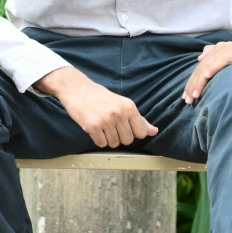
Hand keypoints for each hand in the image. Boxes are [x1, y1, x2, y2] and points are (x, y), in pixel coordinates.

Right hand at [34, 66, 158, 147]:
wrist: (76, 88)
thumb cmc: (99, 96)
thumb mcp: (122, 103)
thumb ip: (138, 119)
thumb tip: (154, 131)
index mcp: (129, 106)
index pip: (141, 132)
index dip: (133, 133)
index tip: (125, 127)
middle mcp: (119, 114)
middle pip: (128, 140)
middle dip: (120, 137)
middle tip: (111, 126)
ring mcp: (106, 121)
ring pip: (114, 144)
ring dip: (108, 139)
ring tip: (102, 126)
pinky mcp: (92, 127)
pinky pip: (101, 144)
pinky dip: (98, 140)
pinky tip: (95, 129)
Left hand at [182, 43, 231, 103]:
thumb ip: (218, 57)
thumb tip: (200, 58)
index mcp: (220, 49)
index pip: (201, 67)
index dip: (192, 82)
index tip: (186, 97)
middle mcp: (223, 48)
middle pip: (201, 67)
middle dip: (193, 84)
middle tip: (187, 100)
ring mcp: (231, 50)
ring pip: (209, 65)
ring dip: (200, 81)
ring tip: (194, 95)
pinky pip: (223, 60)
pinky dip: (214, 67)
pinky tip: (207, 75)